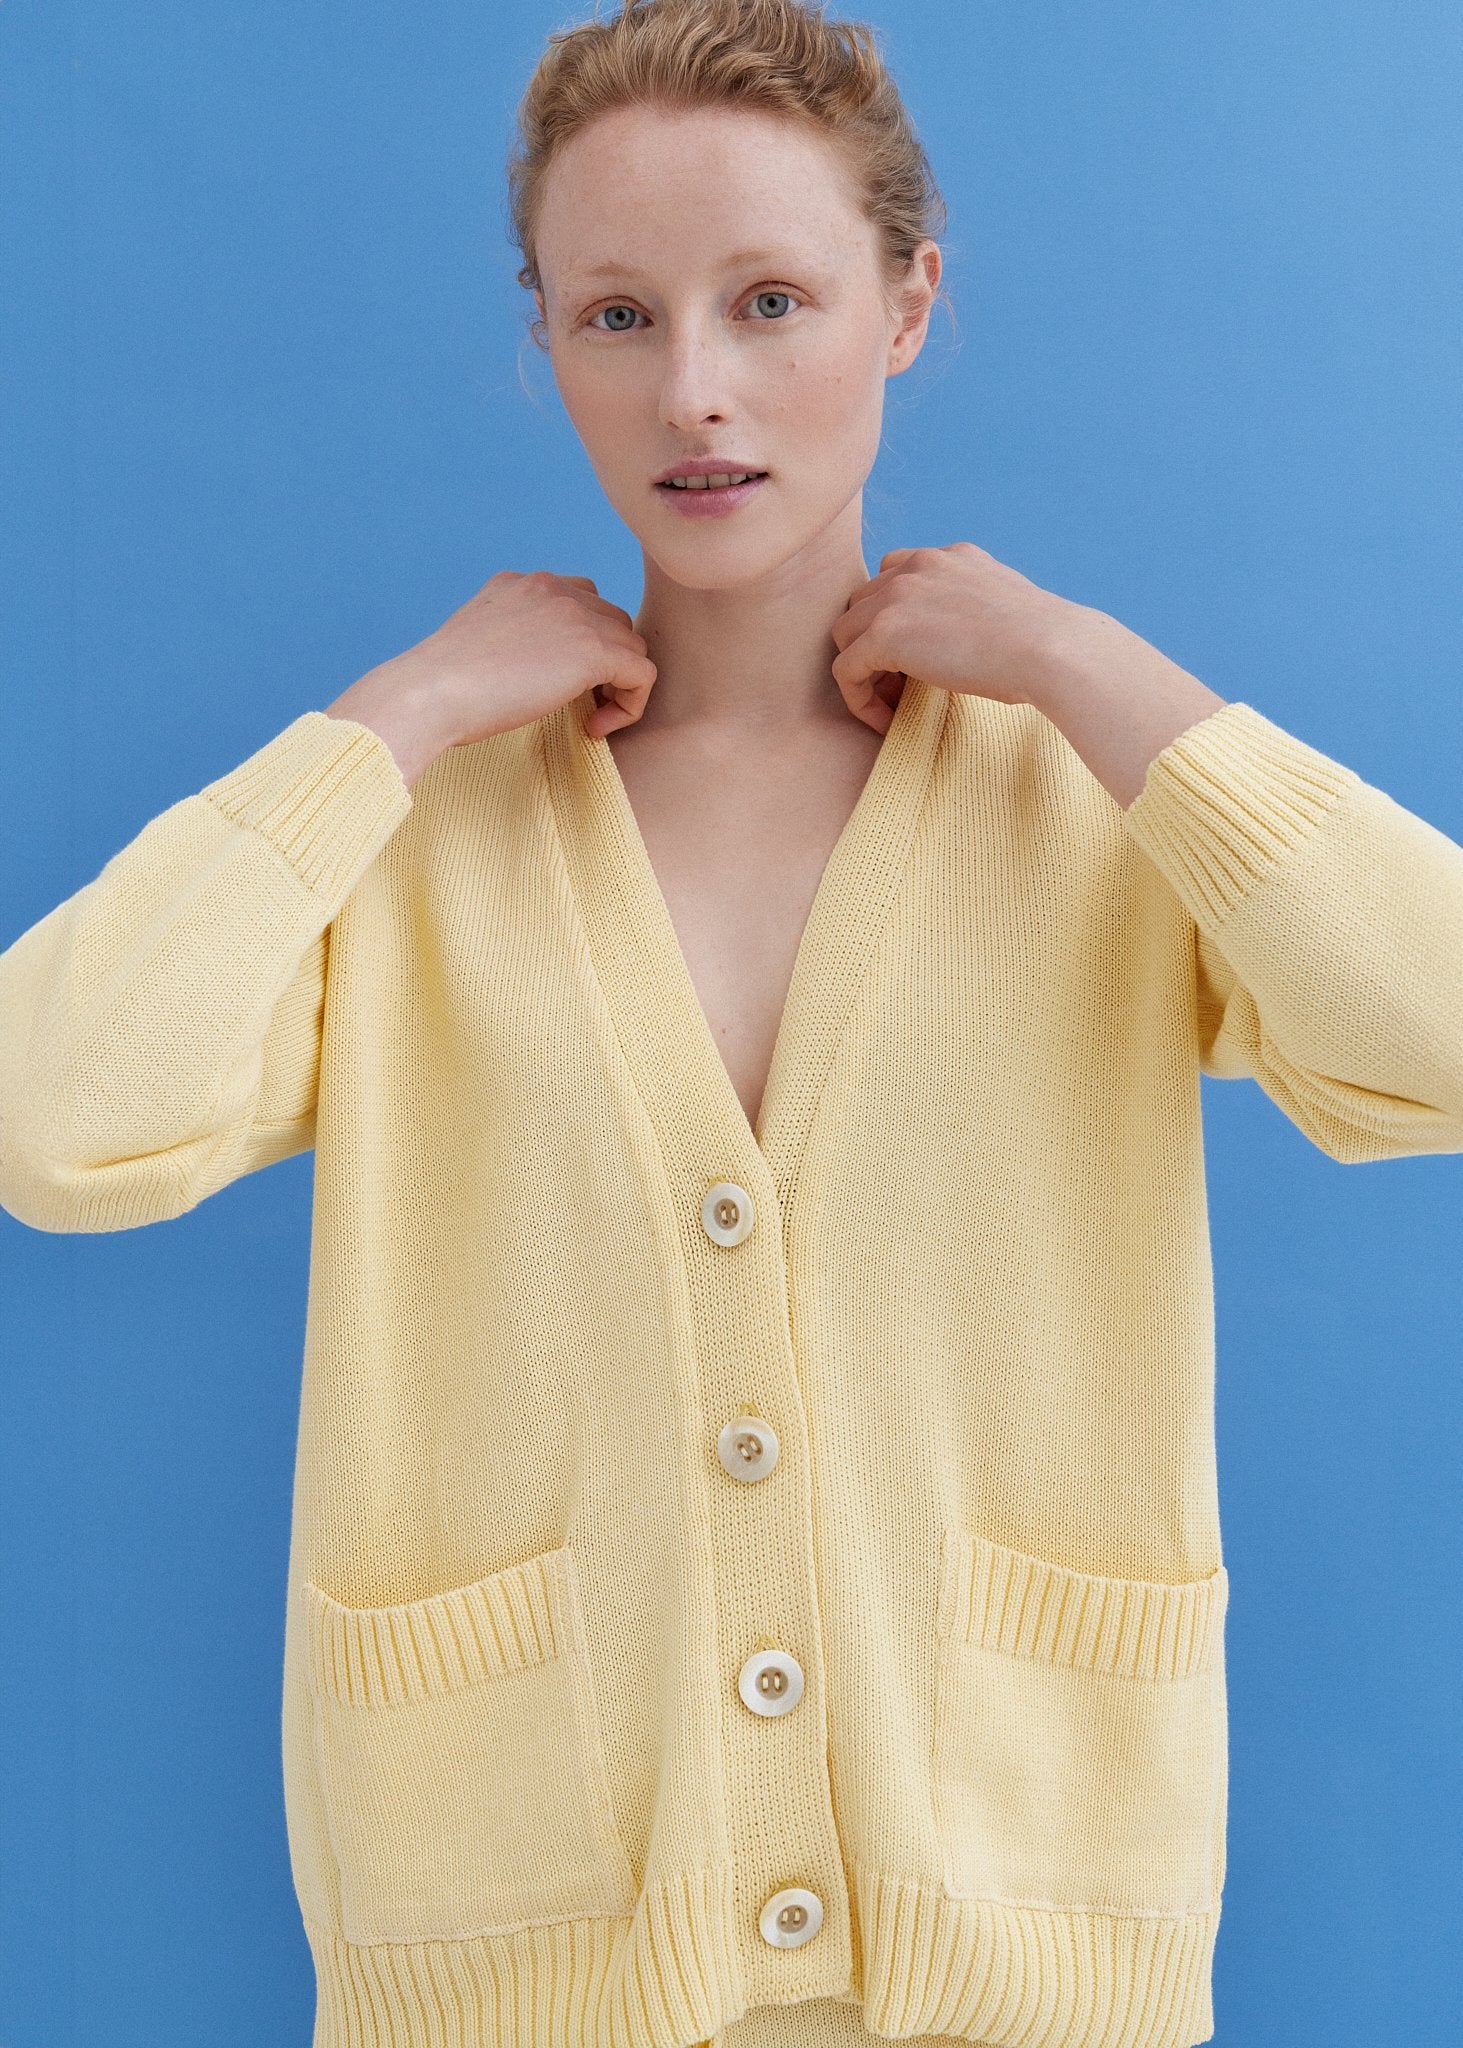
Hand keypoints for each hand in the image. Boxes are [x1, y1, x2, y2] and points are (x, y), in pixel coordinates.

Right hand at [332, 569, 657, 782]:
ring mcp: (574, 614)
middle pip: (612, 620)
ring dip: (618, 685)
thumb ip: (513, 643)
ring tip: (588, 719)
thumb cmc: (440, 688)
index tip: (557, 686)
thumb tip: (534, 673)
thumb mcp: (477, 647)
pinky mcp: (593, 649)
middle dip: (604, 663)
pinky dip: (629, 706)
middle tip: (579, 706)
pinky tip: (593, 729)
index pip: (578, 601)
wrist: (430, 693)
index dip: (580, 645)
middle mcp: (551, 586)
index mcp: (521, 584)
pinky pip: (643, 674)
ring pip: (632, 645)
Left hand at [829, 542, 1091, 733]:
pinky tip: (884, 721)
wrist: (1050, 649)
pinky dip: (858, 700)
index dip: (895, 620)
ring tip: (892, 704)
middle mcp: (918, 565)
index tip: (915, 660)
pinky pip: (845, 670)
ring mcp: (898, 595)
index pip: (895, 577)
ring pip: (846, 634)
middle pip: (863, 603)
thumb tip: (958, 642)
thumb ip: (969, 611)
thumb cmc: (1042, 645)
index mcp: (949, 558)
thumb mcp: (1003, 609)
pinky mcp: (884, 632)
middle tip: (901, 686)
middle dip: (874, 644)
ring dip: (863, 670)